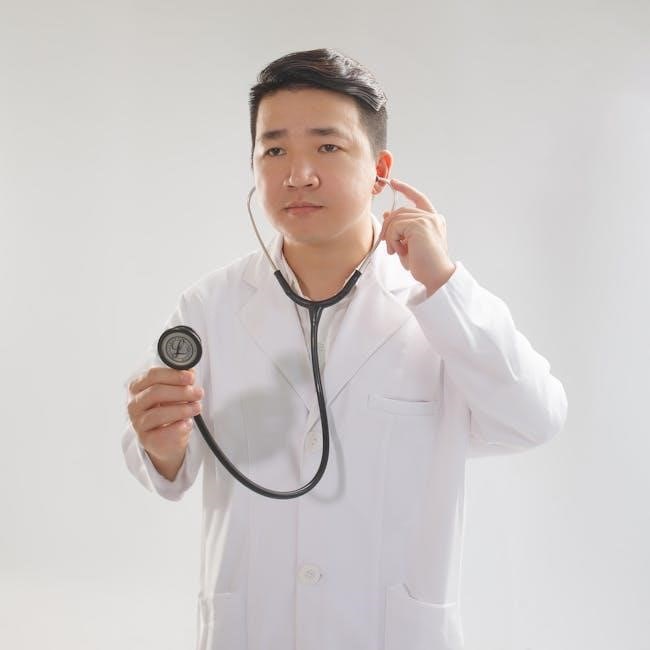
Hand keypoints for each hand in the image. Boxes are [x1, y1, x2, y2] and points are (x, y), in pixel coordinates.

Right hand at [127, 366, 203, 463]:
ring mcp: (138, 422)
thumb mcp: (174, 392)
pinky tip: (187, 423)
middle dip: (181, 392)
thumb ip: (180, 380)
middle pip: (156, 392)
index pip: (152, 375)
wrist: (166, 438)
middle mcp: (135, 404)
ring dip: (182, 409)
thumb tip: (190, 372)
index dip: (173, 375)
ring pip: (158, 414)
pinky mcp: (146, 439)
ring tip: (196, 407)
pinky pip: (162, 433)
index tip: (190, 378)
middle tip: (198, 393)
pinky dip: (178, 427)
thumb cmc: (169, 409)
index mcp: (138, 387)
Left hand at [378, 178, 455, 295]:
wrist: (436, 276)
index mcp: (434, 220)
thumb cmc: (424, 265)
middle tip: (387, 244)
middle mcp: (433, 217)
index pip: (419, 198)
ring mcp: (428, 219)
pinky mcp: (420, 224)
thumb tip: (387, 213)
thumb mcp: (408, 244)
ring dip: (390, 236)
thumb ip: (400, 229)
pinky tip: (399, 251)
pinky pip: (395, 226)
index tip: (394, 182)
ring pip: (396, 218)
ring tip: (395, 251)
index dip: (406, 189)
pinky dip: (392, 240)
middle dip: (388, 226)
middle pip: (400, 211)